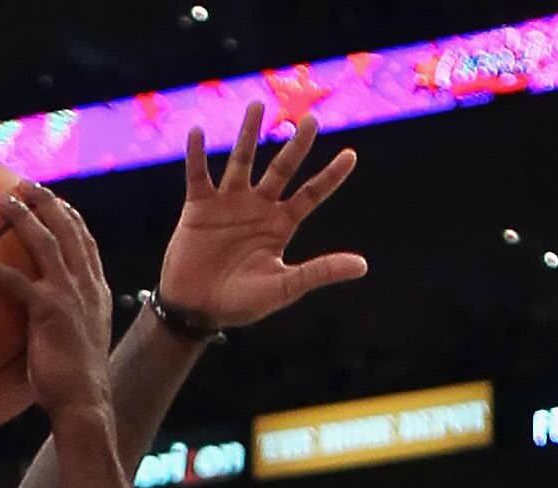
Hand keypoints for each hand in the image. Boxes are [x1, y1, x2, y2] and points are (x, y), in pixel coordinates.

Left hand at [0, 184, 112, 418]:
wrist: (84, 402)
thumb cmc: (74, 386)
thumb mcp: (74, 348)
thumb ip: (61, 329)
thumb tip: (38, 334)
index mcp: (94, 290)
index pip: (85, 242)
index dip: (70, 216)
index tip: (55, 200)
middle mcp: (85, 285)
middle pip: (67, 228)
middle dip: (46, 200)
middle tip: (24, 183)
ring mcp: (69, 295)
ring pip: (45, 241)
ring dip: (21, 216)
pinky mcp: (48, 311)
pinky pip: (15, 281)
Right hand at [159, 104, 366, 330]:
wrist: (195, 311)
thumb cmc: (239, 304)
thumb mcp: (283, 288)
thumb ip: (319, 271)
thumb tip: (362, 266)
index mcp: (279, 225)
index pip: (311, 194)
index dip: (331, 176)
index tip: (350, 155)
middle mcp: (257, 207)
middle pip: (282, 168)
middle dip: (297, 145)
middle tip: (311, 119)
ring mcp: (228, 204)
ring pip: (242, 161)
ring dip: (249, 134)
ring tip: (257, 106)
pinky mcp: (198, 207)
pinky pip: (198, 175)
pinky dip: (196, 155)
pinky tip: (198, 132)